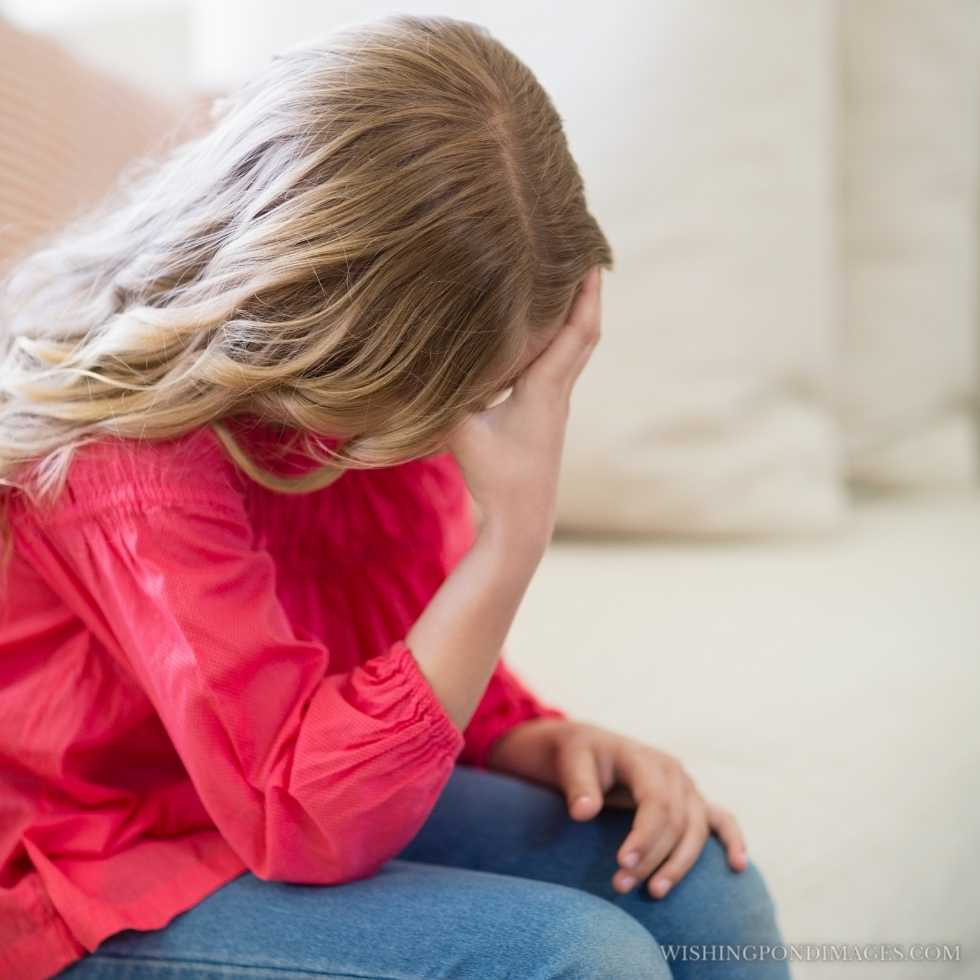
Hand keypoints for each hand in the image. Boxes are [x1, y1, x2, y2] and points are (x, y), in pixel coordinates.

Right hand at [445, 265, 601, 541]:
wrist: (522, 521)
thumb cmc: (496, 478)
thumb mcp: (460, 432)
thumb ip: (440, 395)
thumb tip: (409, 360)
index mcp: (546, 388)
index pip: (578, 331)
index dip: (587, 292)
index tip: (593, 255)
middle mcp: (559, 393)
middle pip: (586, 333)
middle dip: (588, 293)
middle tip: (586, 255)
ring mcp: (556, 406)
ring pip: (576, 350)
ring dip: (576, 315)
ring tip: (567, 282)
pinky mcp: (546, 418)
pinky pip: (561, 366)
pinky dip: (559, 340)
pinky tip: (539, 333)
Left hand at [488, 718, 747, 898]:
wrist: (585, 747)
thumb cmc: (577, 754)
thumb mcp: (570, 760)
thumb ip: (578, 784)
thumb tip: (583, 813)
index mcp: (645, 759)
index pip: (656, 803)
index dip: (644, 838)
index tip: (621, 864)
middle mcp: (673, 772)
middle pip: (676, 822)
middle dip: (652, 859)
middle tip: (620, 886)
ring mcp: (686, 787)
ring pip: (695, 831)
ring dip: (678, 864)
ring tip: (653, 893)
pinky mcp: (690, 801)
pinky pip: (719, 820)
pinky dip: (732, 840)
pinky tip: (738, 867)